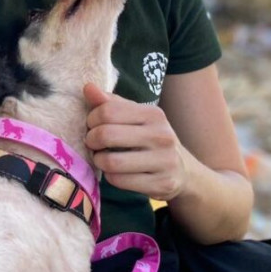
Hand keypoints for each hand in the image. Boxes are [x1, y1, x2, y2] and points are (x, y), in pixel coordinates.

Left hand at [83, 82, 190, 200]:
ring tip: (101, 158)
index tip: (92, 125)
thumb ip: (110, 103)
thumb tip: (88, 87)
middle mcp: (162, 136)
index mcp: (154, 114)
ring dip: (98, 160)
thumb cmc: (149, 138)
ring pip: (111, 162)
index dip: (91, 119)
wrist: (182, 170)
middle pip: (106, 135)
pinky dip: (110, 177)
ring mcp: (164, 161)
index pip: (108, 111)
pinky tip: (115, 172)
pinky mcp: (162, 184)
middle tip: (92, 143)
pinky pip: (119, 181)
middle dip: (91, 140)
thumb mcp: (134, 117)